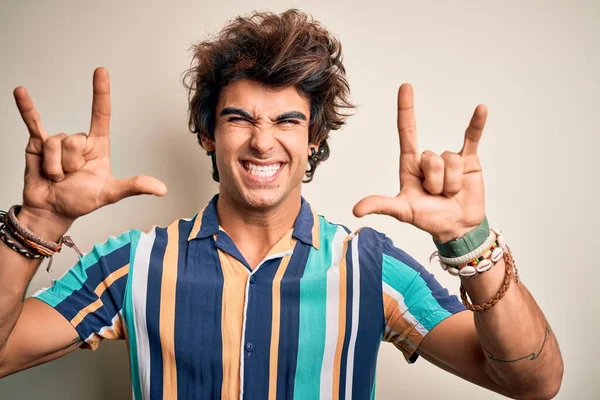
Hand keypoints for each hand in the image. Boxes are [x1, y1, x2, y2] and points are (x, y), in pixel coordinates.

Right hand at [14, 68, 166, 231]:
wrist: (51, 210)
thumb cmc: (80, 200)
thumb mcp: (109, 193)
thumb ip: (134, 186)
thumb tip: (161, 188)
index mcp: (98, 146)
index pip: (101, 114)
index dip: (100, 92)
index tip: (100, 71)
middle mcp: (78, 140)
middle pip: (74, 140)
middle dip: (70, 164)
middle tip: (70, 177)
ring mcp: (57, 141)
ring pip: (54, 144)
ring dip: (54, 166)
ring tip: (56, 177)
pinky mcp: (36, 143)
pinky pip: (32, 123)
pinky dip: (26, 108)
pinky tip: (21, 92)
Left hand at [353, 84, 486, 241]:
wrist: (457, 227)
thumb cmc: (427, 217)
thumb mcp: (403, 211)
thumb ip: (381, 205)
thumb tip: (356, 210)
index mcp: (410, 164)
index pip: (407, 131)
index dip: (406, 109)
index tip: (405, 87)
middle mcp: (429, 158)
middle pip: (432, 158)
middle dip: (435, 183)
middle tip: (435, 195)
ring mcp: (449, 157)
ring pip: (450, 161)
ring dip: (451, 183)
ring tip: (449, 194)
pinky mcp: (469, 160)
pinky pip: (472, 138)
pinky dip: (477, 124)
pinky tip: (481, 109)